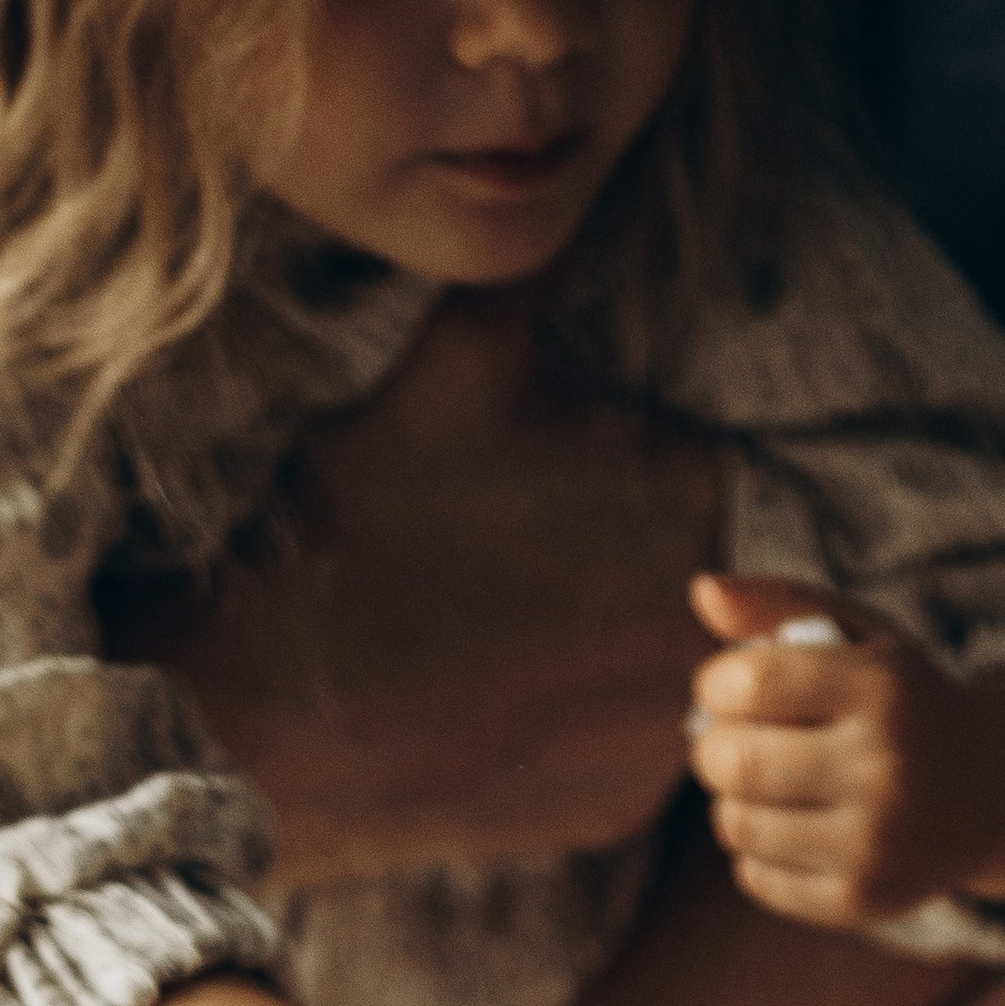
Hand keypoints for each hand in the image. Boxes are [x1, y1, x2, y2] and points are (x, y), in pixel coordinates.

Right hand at [103, 289, 718, 881]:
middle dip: (609, 569)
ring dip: (600, 656)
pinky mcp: (632, 805)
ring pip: (655, 669)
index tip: (528, 496)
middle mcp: (710, 615)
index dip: (599, 477)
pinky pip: (622, 760)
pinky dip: (575, 743)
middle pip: (679, 574)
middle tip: (503, 577)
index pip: (681, 470)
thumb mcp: (459, 367)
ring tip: (502, 647)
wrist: (293, 706)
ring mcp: (677, 720)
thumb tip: (575, 200)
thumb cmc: (367, 518)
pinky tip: (503, 718)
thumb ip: (538, 288)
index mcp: (692, 488)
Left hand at [684, 577, 1004, 927]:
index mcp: (885, 688)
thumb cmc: (904, 702)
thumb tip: (703, 590)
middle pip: (734, 761)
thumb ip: (780, 603)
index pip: (748, 684)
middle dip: (713, 749)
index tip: (727, 690)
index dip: (715, 685)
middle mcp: (888, 767)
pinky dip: (755, 854)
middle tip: (731, 744)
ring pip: (738, 824)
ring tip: (758, 788)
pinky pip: (758, 879)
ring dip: (730, 803)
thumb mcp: (861, 638)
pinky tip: (786, 832)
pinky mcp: (866, 900)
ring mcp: (879, 843)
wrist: (993, 791)